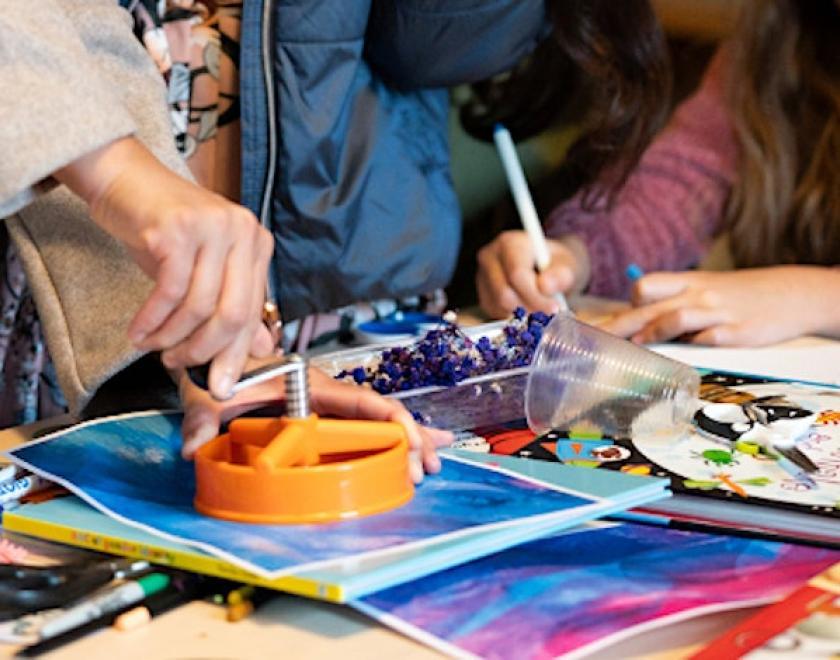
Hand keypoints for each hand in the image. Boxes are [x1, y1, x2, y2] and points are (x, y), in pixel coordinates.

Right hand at [55, 137, 274, 398]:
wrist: (125, 179)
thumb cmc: (166, 226)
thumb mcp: (205, 267)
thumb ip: (233, 304)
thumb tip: (262, 347)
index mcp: (257, 243)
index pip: (253, 311)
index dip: (236, 354)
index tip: (220, 386)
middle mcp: (242, 231)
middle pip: (233, 313)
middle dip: (204, 350)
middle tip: (178, 365)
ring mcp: (212, 227)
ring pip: (200, 306)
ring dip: (172, 337)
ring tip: (154, 346)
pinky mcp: (177, 228)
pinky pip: (169, 291)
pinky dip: (152, 320)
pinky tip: (138, 331)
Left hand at [178, 364, 452, 483]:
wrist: (215, 356)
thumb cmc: (220, 367)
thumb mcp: (209, 390)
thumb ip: (201, 417)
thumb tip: (192, 448)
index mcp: (311, 384)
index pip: (361, 399)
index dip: (391, 418)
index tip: (410, 440)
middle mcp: (326, 395)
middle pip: (378, 415)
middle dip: (407, 439)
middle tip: (423, 470)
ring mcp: (326, 408)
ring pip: (375, 423)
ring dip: (404, 443)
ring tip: (429, 467)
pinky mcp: (320, 419)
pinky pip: (360, 429)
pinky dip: (388, 440)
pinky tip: (410, 453)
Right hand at [476, 231, 589, 318]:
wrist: (545, 267)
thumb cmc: (555, 263)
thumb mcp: (567, 264)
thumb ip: (561, 274)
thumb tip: (545, 286)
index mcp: (509, 243)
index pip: (516, 275)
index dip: (535, 295)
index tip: (554, 307)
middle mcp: (490, 257)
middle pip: (504, 294)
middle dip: (530, 308)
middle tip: (550, 313)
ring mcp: (483, 277)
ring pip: (500, 306)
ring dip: (524, 314)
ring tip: (541, 308)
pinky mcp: (483, 295)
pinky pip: (497, 314)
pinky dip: (516, 317)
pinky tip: (528, 307)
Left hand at [598, 267, 839, 345]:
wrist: (791, 293)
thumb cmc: (739, 295)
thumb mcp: (705, 290)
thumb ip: (672, 304)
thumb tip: (636, 325)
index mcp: (687, 283)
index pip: (644, 286)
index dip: (624, 306)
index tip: (604, 325)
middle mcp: (697, 295)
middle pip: (649, 306)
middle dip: (620, 324)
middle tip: (597, 340)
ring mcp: (717, 313)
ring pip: (676, 317)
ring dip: (653, 332)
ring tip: (636, 345)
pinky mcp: (737, 331)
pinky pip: (711, 339)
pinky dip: (695, 345)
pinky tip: (685, 353)